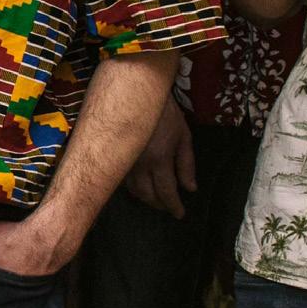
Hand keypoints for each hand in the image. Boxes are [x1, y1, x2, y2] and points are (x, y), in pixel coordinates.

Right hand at [124, 95, 195, 218]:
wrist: (137, 94)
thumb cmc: (165, 113)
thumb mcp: (183, 135)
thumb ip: (187, 164)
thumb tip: (190, 189)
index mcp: (159, 160)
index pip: (167, 192)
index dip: (174, 206)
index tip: (180, 214)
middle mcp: (139, 166)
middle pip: (148, 196)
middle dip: (160, 204)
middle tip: (169, 207)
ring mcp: (125, 162)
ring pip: (133, 191)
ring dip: (146, 199)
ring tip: (157, 199)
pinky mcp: (116, 158)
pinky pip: (124, 181)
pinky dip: (134, 189)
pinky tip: (141, 186)